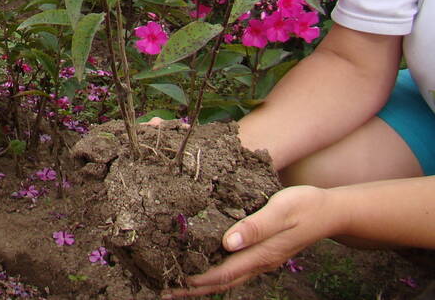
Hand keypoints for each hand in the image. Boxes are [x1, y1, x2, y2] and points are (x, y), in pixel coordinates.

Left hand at [162, 185, 337, 297]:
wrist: (330, 211)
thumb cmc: (305, 206)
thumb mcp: (280, 211)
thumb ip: (255, 227)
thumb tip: (227, 242)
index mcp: (260, 254)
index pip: (222, 273)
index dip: (197, 280)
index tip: (173, 282)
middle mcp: (259, 262)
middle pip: (221, 282)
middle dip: (193, 289)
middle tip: (165, 289)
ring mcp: (262, 260)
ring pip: (228, 278)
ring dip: (203, 284)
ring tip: (178, 285)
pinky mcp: (263, 253)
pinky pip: (235, 268)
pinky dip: (216, 272)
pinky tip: (205, 266)